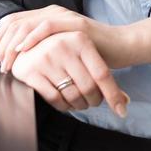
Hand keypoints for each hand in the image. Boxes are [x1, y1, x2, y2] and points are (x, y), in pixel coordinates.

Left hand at [0, 6, 89, 68]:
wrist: (120, 47)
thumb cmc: (90, 54)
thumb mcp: (60, 51)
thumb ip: (43, 50)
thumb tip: (18, 64)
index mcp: (47, 17)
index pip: (13, 23)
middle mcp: (53, 13)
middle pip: (15, 22)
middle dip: (1, 44)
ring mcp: (64, 17)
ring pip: (26, 24)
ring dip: (12, 45)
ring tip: (8, 62)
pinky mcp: (75, 24)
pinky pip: (46, 26)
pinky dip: (30, 38)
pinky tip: (22, 50)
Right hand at [8, 30, 128, 116]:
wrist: (26, 41)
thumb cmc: (62, 50)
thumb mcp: (82, 51)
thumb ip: (101, 73)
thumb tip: (124, 103)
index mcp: (80, 39)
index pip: (102, 74)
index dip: (113, 94)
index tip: (122, 111)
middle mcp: (63, 46)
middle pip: (88, 87)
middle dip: (94, 100)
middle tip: (93, 102)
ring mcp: (46, 58)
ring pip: (72, 95)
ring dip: (80, 105)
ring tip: (81, 103)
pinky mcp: (30, 72)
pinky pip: (54, 98)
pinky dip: (64, 106)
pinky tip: (67, 104)